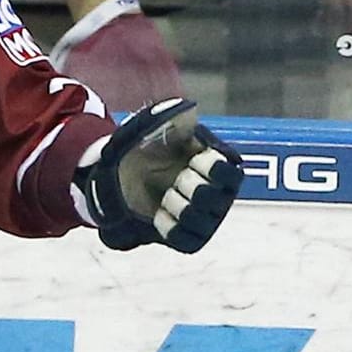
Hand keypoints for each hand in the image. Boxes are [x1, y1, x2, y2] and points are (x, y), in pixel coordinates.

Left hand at [79, 98, 240, 252]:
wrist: (120, 172)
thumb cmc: (145, 146)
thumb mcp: (155, 125)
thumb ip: (172, 115)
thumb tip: (188, 110)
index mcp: (219, 165)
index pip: (232, 173)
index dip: (214, 168)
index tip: (195, 160)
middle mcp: (219, 194)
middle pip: (217, 199)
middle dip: (193, 188)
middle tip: (178, 179)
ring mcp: (205, 217)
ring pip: (202, 222)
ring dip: (179, 207)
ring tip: (167, 197)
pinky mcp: (189, 236)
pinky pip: (187, 241)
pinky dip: (170, 227)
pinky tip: (159, 214)